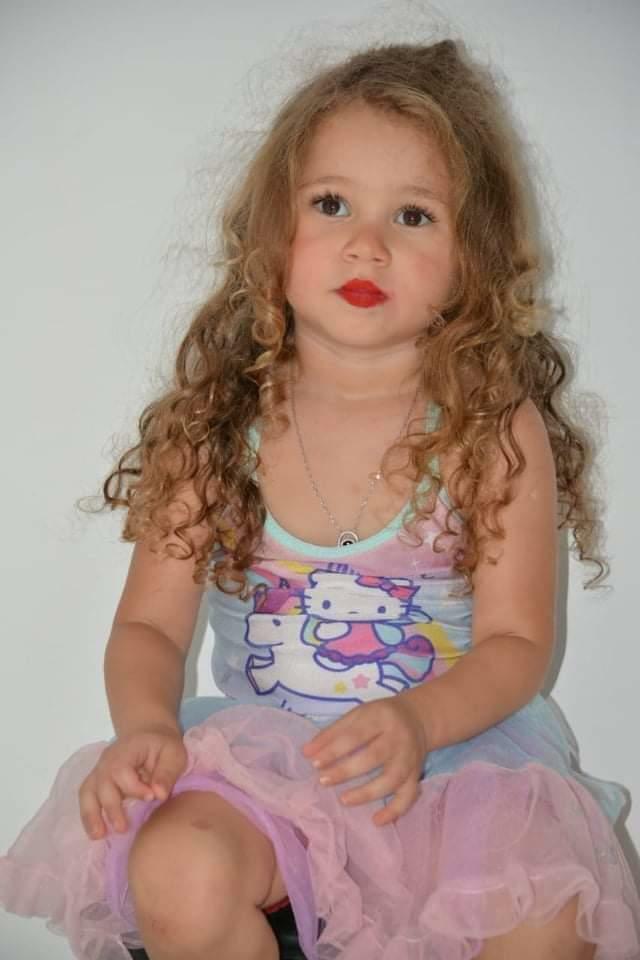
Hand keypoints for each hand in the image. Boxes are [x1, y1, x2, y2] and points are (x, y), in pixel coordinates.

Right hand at [78, 724, 187, 840]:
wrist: (150, 736)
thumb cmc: (163, 746)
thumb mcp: (174, 754)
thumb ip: (167, 773)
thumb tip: (159, 795)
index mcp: (126, 750)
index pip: (121, 770)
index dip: (134, 788)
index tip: (151, 798)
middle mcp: (107, 760)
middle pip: (101, 784)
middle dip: (111, 808)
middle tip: (123, 828)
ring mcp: (100, 771)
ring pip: (87, 792)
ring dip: (91, 815)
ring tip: (98, 836)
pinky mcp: (98, 782)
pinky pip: (87, 798)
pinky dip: (89, 815)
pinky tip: (96, 832)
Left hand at [301, 694, 427, 826]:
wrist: (417, 718)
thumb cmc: (380, 717)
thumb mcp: (357, 714)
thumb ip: (332, 732)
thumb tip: (307, 753)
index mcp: (382, 717)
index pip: (356, 735)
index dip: (335, 749)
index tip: (315, 762)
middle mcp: (399, 738)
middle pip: (374, 757)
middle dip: (347, 771)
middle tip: (323, 781)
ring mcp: (409, 759)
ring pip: (392, 779)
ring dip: (367, 793)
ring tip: (344, 800)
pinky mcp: (416, 775)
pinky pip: (408, 796)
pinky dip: (394, 811)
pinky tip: (376, 821)